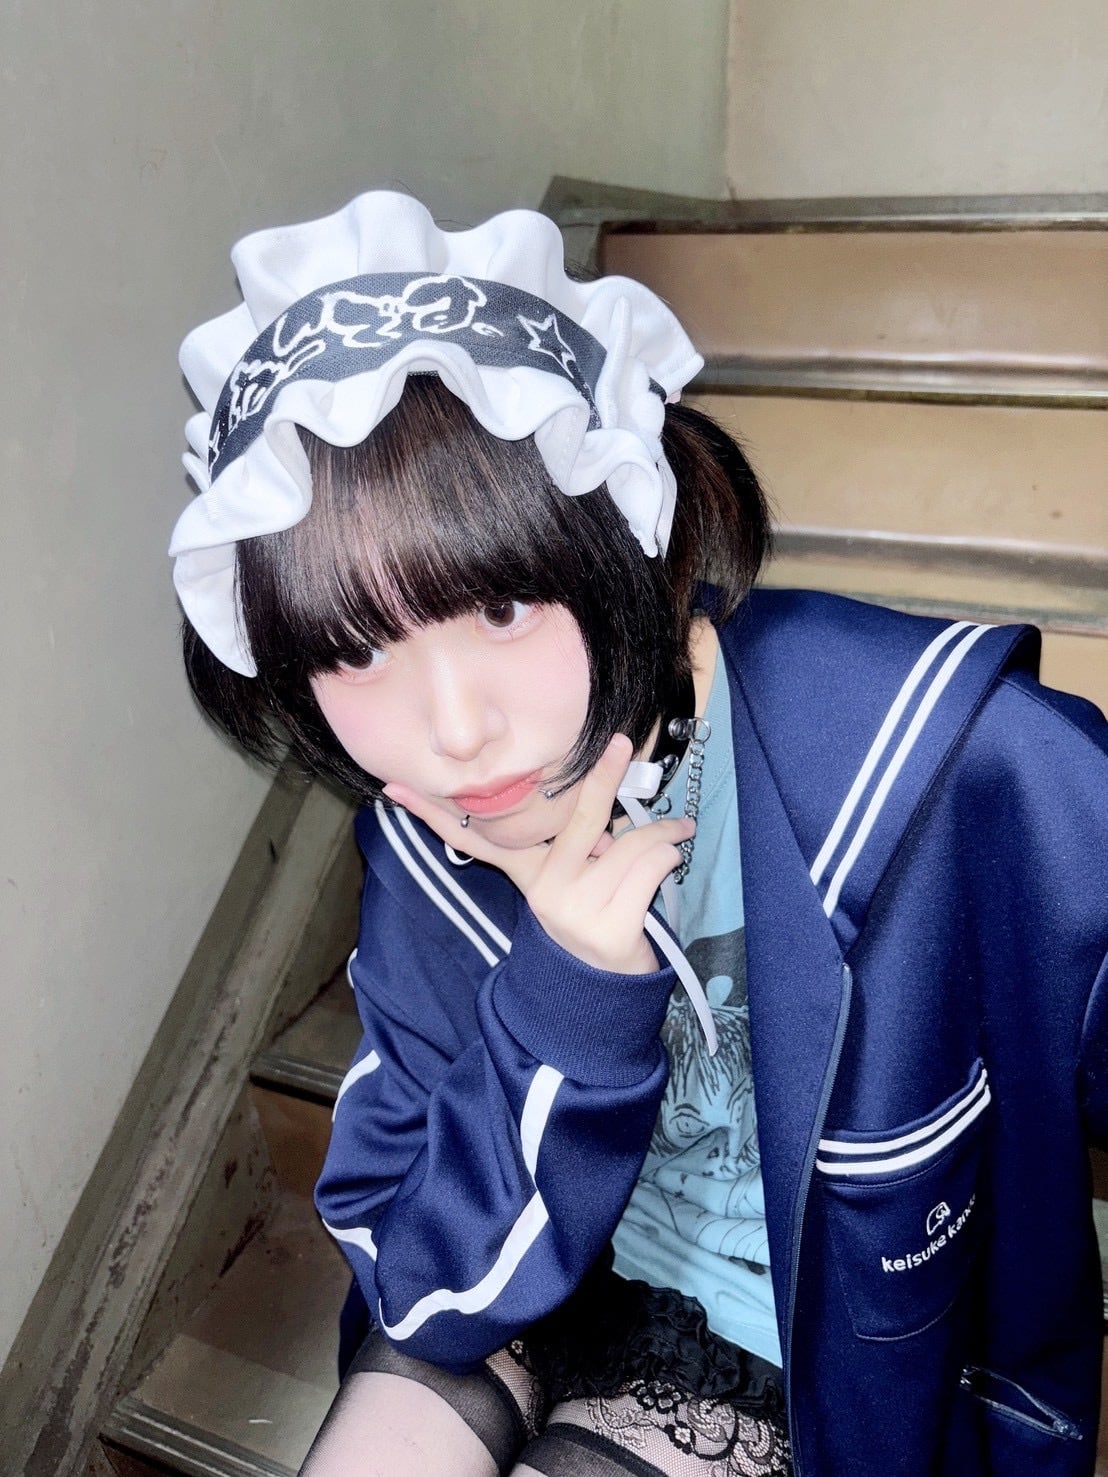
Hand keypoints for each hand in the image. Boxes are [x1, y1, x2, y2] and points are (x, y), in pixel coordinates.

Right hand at [384, 735, 693, 973]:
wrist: (604, 995)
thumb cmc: (595, 920)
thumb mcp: (574, 883)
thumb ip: (579, 845)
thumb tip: (608, 802)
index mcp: (528, 875)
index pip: (476, 838)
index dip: (433, 812)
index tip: (394, 784)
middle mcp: (545, 891)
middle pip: (577, 818)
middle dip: (602, 776)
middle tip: (620, 742)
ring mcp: (575, 910)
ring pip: (630, 843)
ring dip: (663, 833)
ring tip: (676, 833)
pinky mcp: (609, 927)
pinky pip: (650, 868)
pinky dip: (670, 856)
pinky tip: (673, 859)